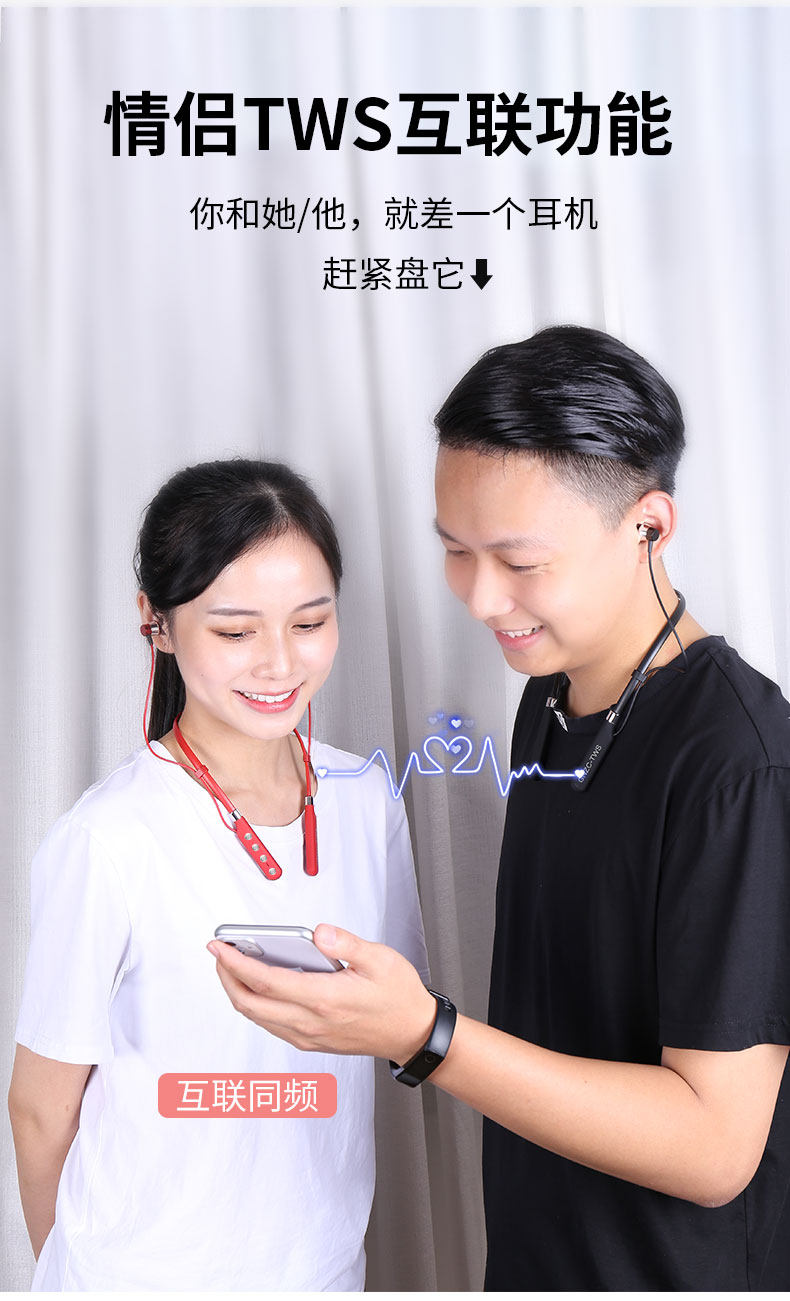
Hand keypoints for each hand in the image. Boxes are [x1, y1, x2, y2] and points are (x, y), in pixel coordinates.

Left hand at [207, 924, 436, 1062]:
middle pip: (251, 1004)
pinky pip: (272, 1025)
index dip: (236, 963)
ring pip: (258, 1017)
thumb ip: (346, 943)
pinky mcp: (311, 1041)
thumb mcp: (380, 959)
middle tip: (219, 954)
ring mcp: (309, 1036)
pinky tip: (259, 987)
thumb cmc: (398, 997)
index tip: (219, 946)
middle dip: (226, 978)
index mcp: (324, 999)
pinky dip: (256, 1006)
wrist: (412, 1033)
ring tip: (233, 966)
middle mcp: (311, 1022)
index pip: (265, 982)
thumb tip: (318, 932)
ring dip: (239, 992)